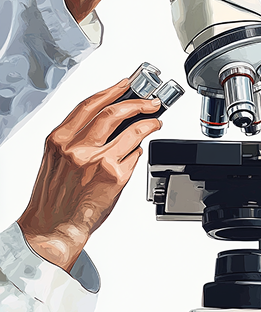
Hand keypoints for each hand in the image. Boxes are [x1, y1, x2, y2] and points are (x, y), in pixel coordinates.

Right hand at [17, 79, 161, 270]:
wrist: (53, 227)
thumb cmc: (54, 196)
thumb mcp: (55, 158)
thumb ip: (76, 137)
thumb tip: (106, 120)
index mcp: (59, 140)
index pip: (89, 105)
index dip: (111, 90)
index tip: (125, 84)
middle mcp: (78, 149)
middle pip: (114, 113)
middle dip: (137, 103)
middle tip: (150, 102)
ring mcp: (99, 162)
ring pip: (132, 132)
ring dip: (149, 124)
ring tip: (155, 122)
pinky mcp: (116, 177)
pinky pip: (135, 156)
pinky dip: (139, 149)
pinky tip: (138, 150)